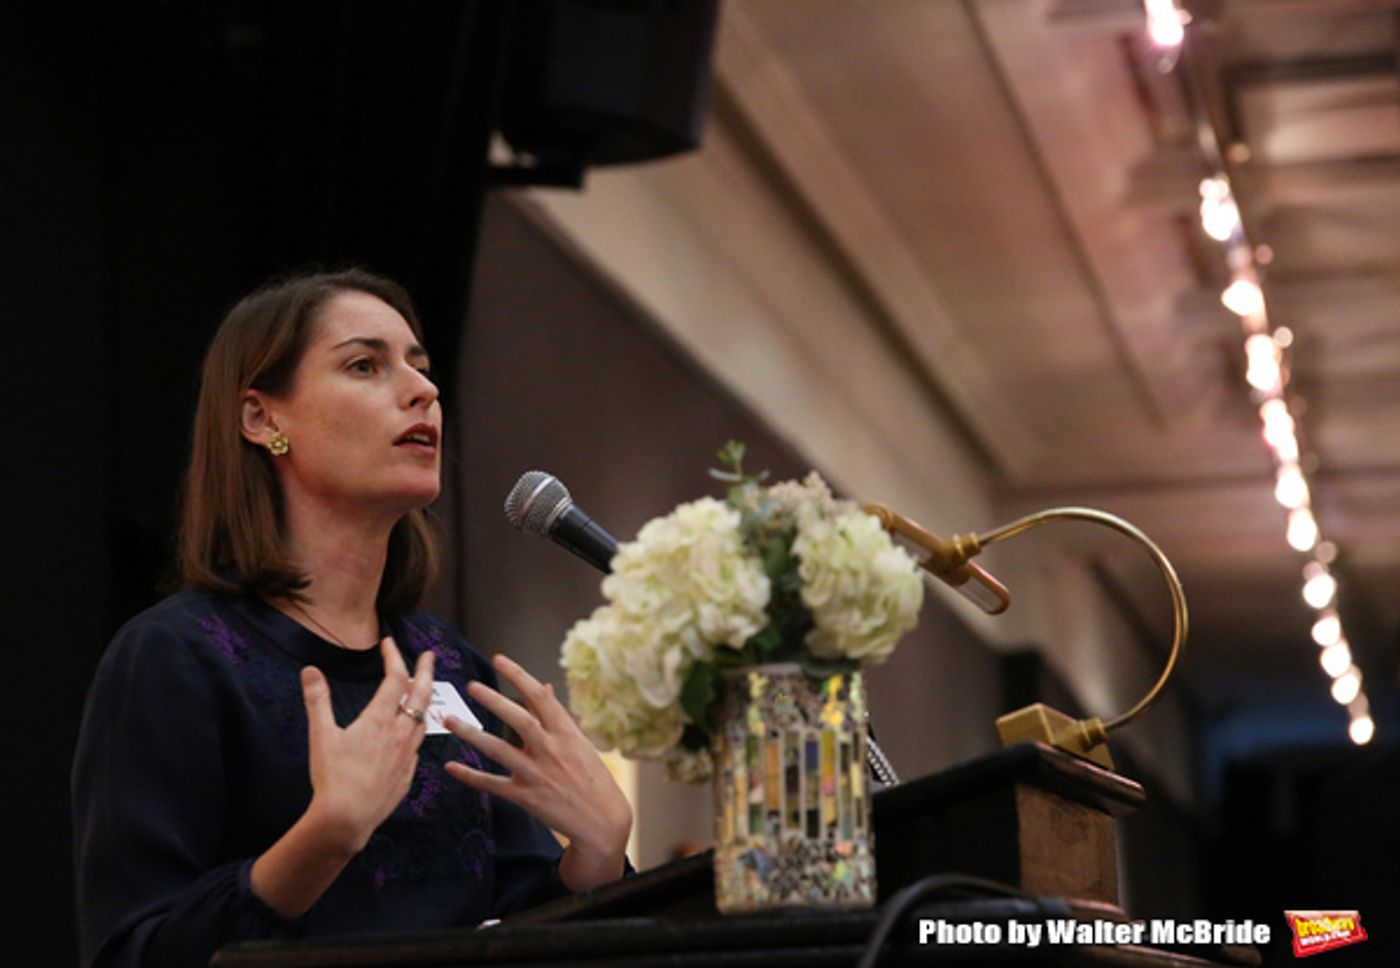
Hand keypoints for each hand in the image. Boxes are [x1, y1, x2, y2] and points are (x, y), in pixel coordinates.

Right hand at [301, 638, 434, 853]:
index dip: (394, 657)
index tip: (389, 643)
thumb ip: (317, 700)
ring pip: (422, 721)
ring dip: (423, 702)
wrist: (346, 819)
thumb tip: (310, 670)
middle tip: (429, 656)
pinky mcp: (407, 776)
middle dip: (425, 671)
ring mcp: (407, 756)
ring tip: (421, 693)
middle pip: (420, 695)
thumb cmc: (332, 777)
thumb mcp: (321, 735)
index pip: (395, 678)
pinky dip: (415, 733)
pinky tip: (409, 736)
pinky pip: (416, 747)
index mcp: (380, 720)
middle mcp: (400, 734)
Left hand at [444, 654, 631, 891]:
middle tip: (472, 686)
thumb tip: (543, 686)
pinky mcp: (525, 797)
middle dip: (494, 701)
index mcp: (566, 733)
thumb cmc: (592, 777)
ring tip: (450, 719)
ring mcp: (537, 774)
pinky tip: (451, 766)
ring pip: (499, 750)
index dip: (519, 676)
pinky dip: (470, 776)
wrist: (602, 820)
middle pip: (518, 719)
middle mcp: (551, 750)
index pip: (540, 697)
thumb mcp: (579, 742)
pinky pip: (492, 784)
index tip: (499, 660)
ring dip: (472, 733)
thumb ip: (556, 716)